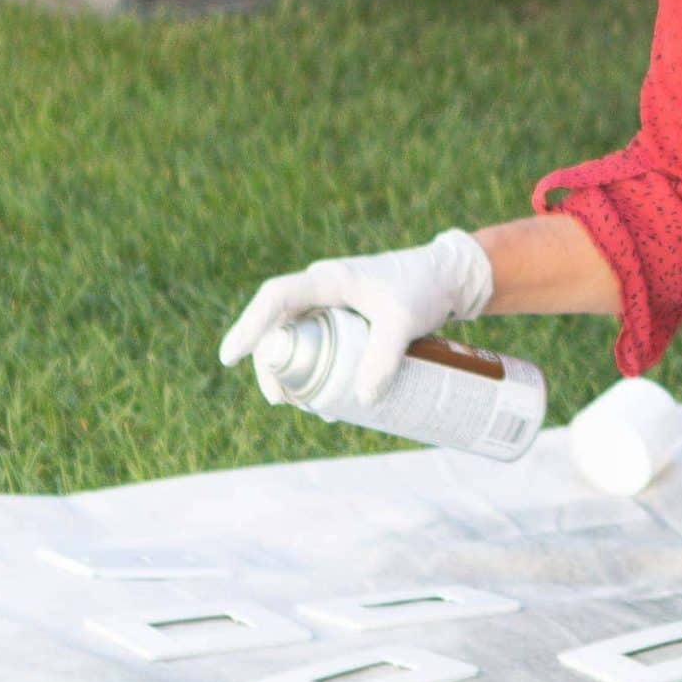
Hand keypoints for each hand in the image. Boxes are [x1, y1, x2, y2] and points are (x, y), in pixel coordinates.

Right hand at [216, 229, 494, 403]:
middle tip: (278, 399)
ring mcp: (334, 304)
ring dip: (291, 368)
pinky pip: (319, 342)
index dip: (250, 325)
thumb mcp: (404, 321)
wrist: (450, 277)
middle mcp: (324, 289)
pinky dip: (314, 367)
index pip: (276, 298)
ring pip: (297, 336)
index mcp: (329, 280)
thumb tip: (363, 400)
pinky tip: (323, 397)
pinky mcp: (348, 319)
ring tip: (298, 403)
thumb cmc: (425, 288)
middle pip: (279, 324)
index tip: (231, 356)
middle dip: (270, 362)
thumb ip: (385, 356)